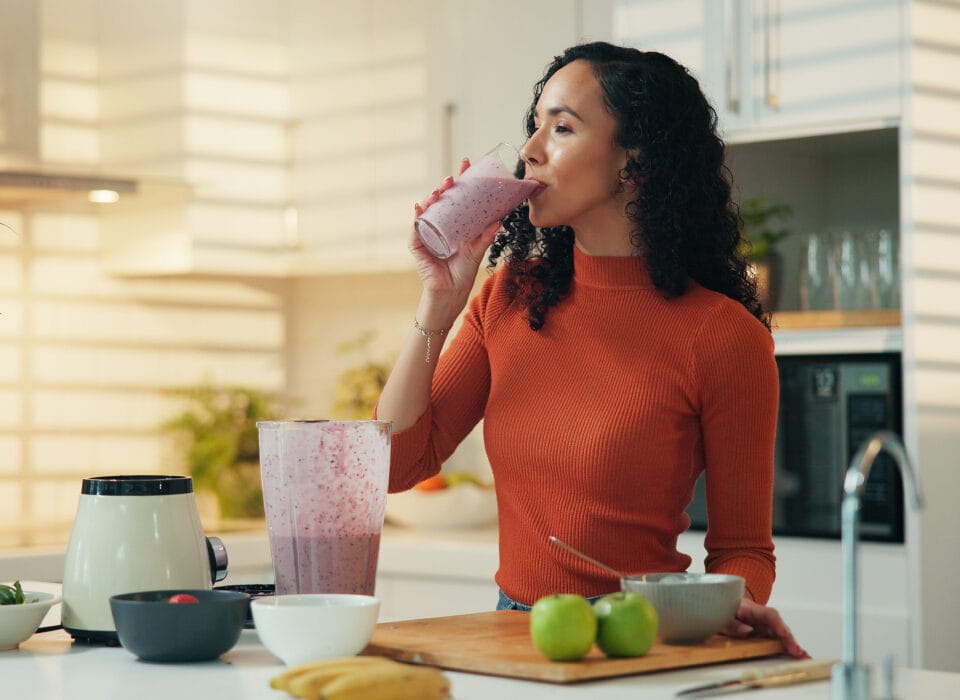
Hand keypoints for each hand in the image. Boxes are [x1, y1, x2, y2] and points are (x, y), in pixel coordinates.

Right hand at [409, 158, 501, 313]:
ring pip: (428, 210)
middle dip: (445, 186)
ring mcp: (427, 234)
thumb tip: (499, 220)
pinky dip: (417, 217)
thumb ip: (486, 237)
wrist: (451, 294)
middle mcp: (439, 225)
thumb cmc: (462, 273)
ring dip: (432, 197)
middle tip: (453, 177)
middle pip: (441, 200)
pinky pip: (415, 228)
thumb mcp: (477, 251)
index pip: (457, 197)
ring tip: (441, 189)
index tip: (466, 164)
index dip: (460, 181)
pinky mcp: (417, 246)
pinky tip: (420, 207)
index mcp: (454, 224)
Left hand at [722, 598, 809, 658]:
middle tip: (796, 651)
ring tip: (803, 657)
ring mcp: (767, 627)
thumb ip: (733, 624)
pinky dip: (789, 649)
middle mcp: (763, 618)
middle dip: (789, 639)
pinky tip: (800, 656)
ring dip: (793, 646)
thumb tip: (747, 631)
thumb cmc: (726, 611)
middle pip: (779, 626)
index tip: (784, 632)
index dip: (777, 623)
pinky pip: (779, 642)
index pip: (769, 614)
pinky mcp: (767, 635)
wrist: (726, 608)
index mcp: (753, 610)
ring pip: (782, 635)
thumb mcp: (723, 617)